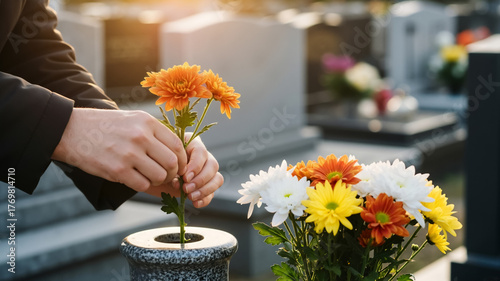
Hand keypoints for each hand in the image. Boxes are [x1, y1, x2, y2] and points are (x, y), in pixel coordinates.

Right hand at [52, 108, 187, 191]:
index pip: (177, 145)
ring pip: (160, 176)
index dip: (182, 159)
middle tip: (167, 175)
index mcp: (147, 123)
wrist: (71, 130)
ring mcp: (129, 154)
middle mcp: (141, 136)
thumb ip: (154, 133)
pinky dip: (143, 185)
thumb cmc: (105, 126)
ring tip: (150, 176)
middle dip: (173, 173)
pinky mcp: (117, 170)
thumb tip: (177, 152)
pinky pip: (143, 185)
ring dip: (158, 180)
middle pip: (172, 162)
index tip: (179, 166)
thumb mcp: (133, 119)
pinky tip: (136, 179)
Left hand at [145, 134, 223, 207]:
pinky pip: (212, 192)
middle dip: (200, 179)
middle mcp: (202, 157)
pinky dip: (205, 199)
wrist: (150, 176)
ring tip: (190, 196)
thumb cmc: (155, 164)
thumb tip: (181, 179)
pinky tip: (195, 202)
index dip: (196, 165)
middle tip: (186, 188)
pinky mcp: (204, 186)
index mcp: (191, 145)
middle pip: (213, 165)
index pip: (201, 151)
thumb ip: (172, 166)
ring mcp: (205, 172)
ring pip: (217, 179)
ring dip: (205, 189)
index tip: (185, 177)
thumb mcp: (161, 161)